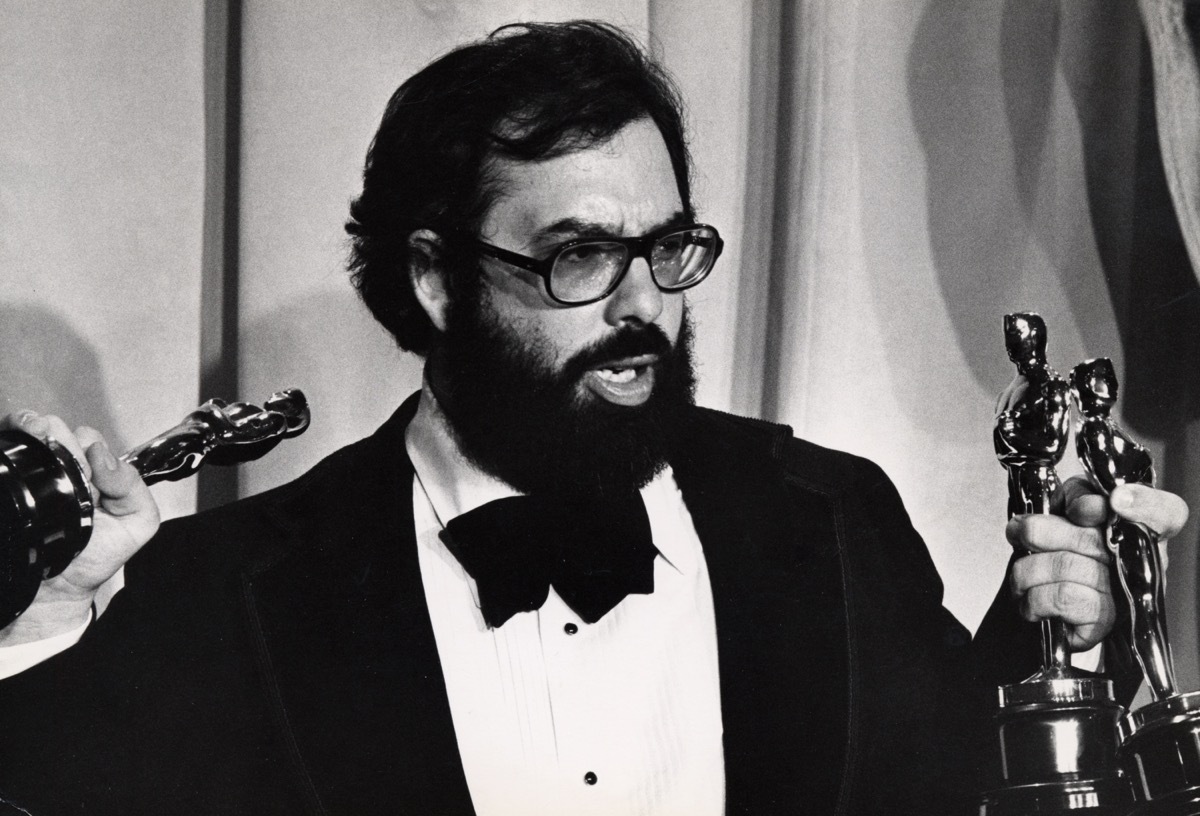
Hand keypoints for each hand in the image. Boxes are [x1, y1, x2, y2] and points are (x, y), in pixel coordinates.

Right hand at [0, 411, 159, 644]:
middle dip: (57, 437)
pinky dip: (9, 437)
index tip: (86, 461)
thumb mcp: (136, 523)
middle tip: (60, 459)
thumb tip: (103, 457)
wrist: (54, 592)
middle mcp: (63, 468)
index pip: (88, 437)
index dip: (86, 444)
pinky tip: (15, 442)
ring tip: (37, 443)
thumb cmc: (95, 557)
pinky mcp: (9, 483)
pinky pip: (5, 446)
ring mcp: (33, 474)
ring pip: (28, 431)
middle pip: (56, 430)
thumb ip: (133, 487)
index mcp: (95, 472)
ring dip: (32, 431)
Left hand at [1007, 475, 1188, 650]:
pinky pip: (1062, 598)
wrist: (1041, 605)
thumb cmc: (1055, 549)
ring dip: (1028, 567)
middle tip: (1020, 531)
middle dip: (1040, 531)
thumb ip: (1078, 495)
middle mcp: (1141, 565)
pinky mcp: (1103, 624)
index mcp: (1139, 530)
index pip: (1167, 512)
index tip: (1115, 500)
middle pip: (1092, 537)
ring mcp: (1125, 598)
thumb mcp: (1065, 507)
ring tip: (1023, 570)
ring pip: (1068, 566)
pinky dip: (1033, 595)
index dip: (1144, 504)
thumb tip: (1084, 508)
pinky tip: (1030, 597)